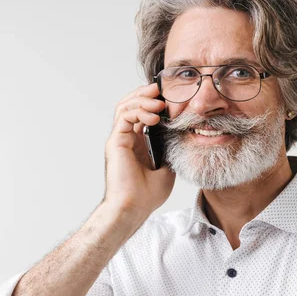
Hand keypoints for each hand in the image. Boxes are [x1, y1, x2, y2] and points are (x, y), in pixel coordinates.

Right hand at [102, 82, 175, 215]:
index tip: (170, 97)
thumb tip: (180, 135)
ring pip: (126, 106)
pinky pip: (124, 117)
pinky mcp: (116, 142)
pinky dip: (138, 111)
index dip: (153, 101)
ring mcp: (120, 139)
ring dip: (142, 99)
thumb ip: (169, 150)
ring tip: (159, 101)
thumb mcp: (167, 167)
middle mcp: (126, 138)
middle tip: (161, 88)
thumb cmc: (147, 194)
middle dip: (146, 93)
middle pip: (131, 104)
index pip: (142, 112)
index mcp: (138, 142)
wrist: (135, 207)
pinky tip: (153, 115)